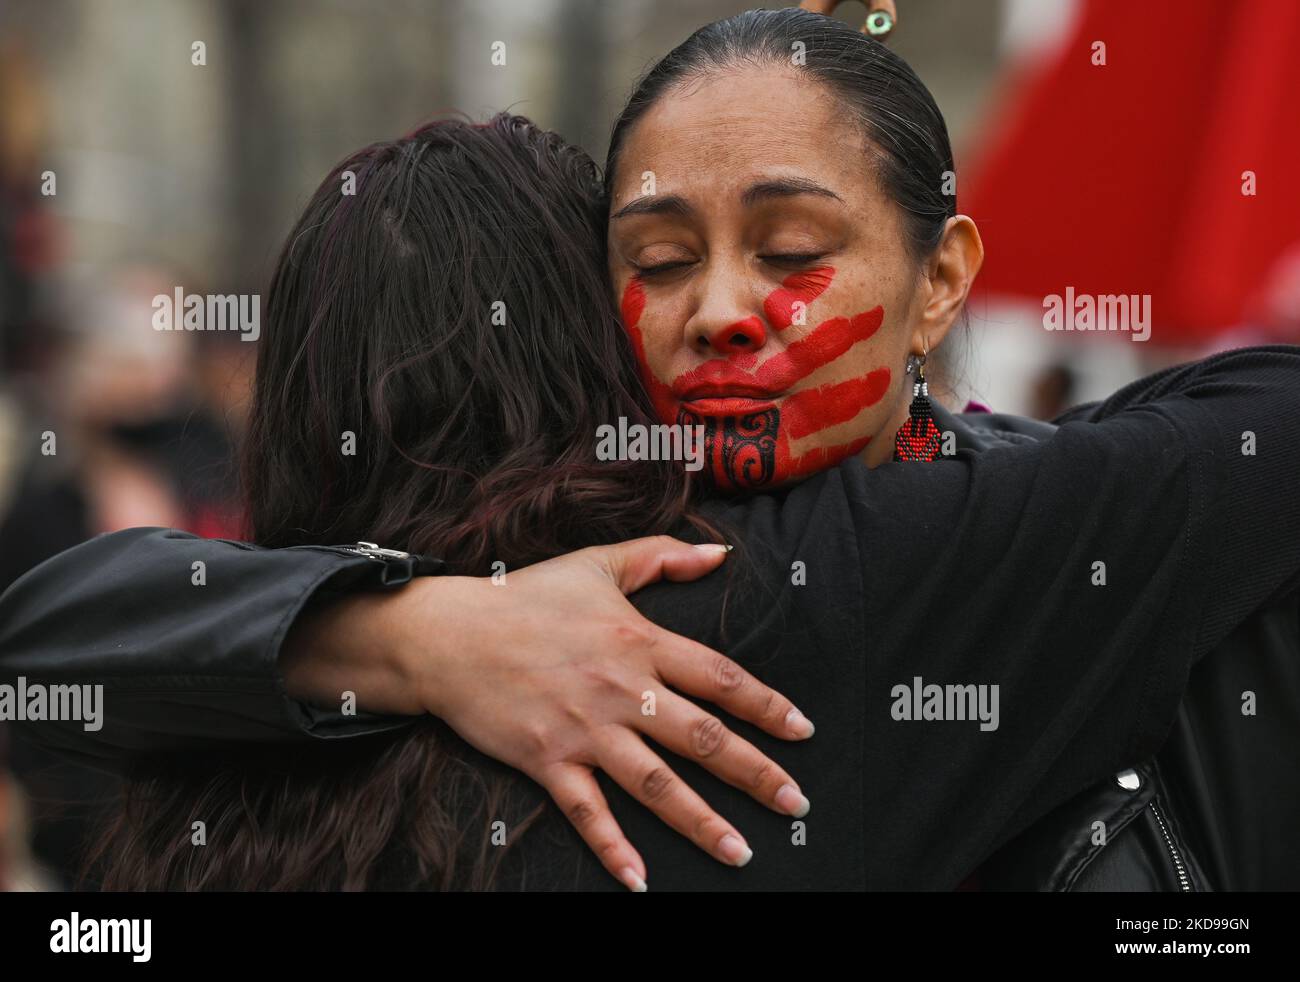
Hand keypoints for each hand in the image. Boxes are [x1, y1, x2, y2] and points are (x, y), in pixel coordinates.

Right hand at [285, 536, 814, 891]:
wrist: (448, 635)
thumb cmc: (526, 598)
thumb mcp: (597, 564)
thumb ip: (662, 555)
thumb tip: (721, 553)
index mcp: (638, 641)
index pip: (719, 676)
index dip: (765, 704)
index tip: (801, 729)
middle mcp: (621, 689)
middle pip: (702, 736)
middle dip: (754, 772)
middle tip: (795, 801)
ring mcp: (585, 728)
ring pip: (656, 783)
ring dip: (701, 822)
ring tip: (741, 852)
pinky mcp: (547, 760)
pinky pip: (587, 811)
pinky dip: (612, 848)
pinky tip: (640, 882)